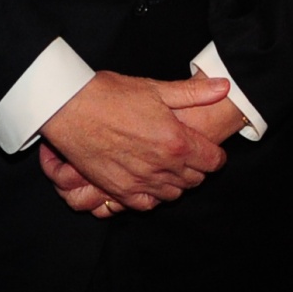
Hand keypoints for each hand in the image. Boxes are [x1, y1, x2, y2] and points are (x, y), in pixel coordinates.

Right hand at [38, 70, 230, 211]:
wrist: (69, 107)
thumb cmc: (110, 94)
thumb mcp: (154, 88)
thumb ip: (192, 93)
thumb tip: (224, 87)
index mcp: (176, 141)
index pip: (213, 161)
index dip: (215, 154)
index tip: (208, 147)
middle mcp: (162, 166)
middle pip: (195, 179)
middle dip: (197, 167)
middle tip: (187, 152)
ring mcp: (140, 182)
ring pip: (173, 193)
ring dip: (176, 181)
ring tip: (168, 164)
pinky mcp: (119, 190)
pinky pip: (147, 203)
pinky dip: (153, 194)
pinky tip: (149, 180)